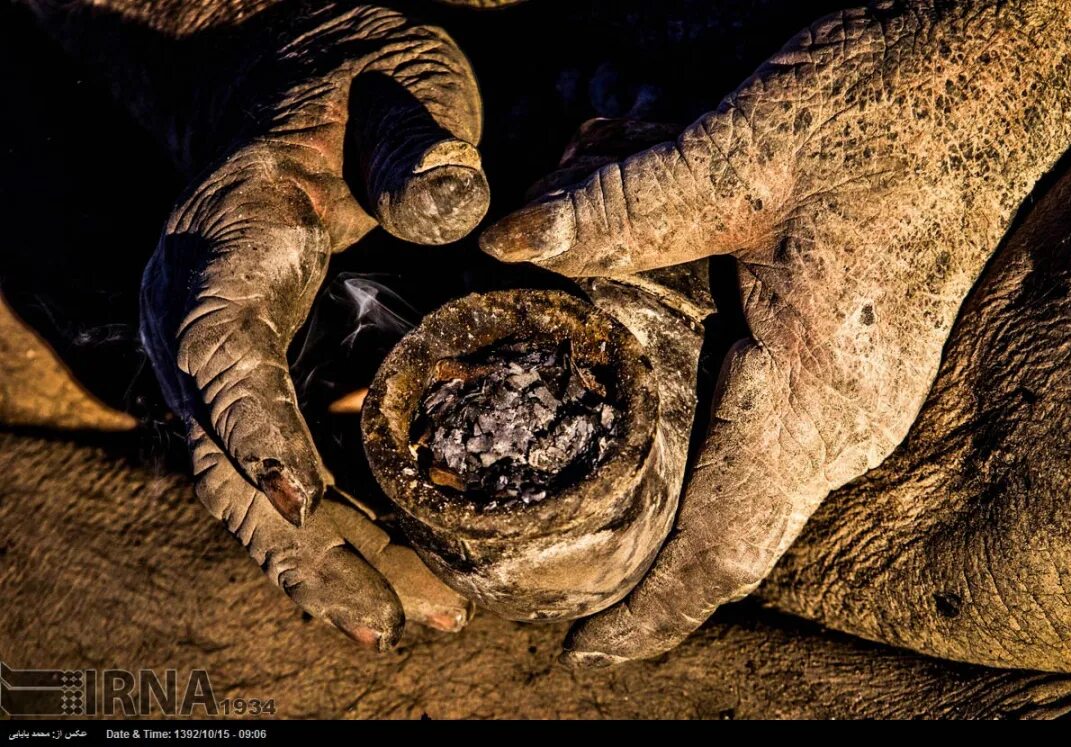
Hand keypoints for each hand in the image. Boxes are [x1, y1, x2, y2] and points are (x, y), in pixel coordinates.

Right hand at [140, 5, 487, 648]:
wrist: (305, 96)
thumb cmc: (352, 90)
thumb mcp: (394, 89)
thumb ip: (414, 143)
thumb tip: (451, 203)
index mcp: (226, 243)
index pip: (219, 345)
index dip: (249, 423)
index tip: (297, 499)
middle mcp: (208, 317)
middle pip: (232, 456)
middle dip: (310, 547)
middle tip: (399, 617)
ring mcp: (239, 358)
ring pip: (264, 486)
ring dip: (338, 561)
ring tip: (426, 615)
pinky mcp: (281, 378)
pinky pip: (300, 469)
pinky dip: (351, 529)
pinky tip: (414, 571)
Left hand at [482, 0, 1070, 663]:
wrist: (993, 77)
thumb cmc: (890, 109)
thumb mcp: (743, 151)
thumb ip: (623, 208)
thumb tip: (512, 242)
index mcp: (819, 388)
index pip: (727, 544)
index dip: (654, 611)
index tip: (585, 647)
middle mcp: (849, 418)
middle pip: (740, 544)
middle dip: (655, 587)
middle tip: (562, 592)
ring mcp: (861, 399)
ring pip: (759, 506)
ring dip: (682, 536)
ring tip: (598, 545)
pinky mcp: (856, 369)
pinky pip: (777, 462)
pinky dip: (714, 485)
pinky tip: (662, 461)